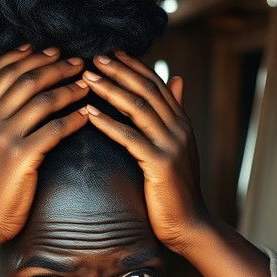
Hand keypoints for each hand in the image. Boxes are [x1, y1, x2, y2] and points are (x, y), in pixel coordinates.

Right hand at [0, 45, 89, 256]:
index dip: (21, 56)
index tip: (43, 50)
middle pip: (22, 78)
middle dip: (52, 65)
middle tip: (74, 61)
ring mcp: (1, 137)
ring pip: (41, 98)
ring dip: (68, 86)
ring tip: (86, 83)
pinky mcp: (21, 157)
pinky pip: (54, 128)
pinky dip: (73, 118)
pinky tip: (88, 115)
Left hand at [80, 50, 208, 252]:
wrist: (189, 225)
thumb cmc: (175, 190)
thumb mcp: (177, 147)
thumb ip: (173, 113)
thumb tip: (176, 79)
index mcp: (181, 122)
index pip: (155, 83)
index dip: (132, 65)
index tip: (108, 51)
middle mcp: (179, 128)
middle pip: (146, 89)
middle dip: (119, 70)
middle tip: (93, 56)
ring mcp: (171, 145)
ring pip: (138, 108)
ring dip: (110, 89)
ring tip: (87, 78)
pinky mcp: (161, 164)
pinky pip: (130, 137)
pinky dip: (108, 123)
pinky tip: (89, 113)